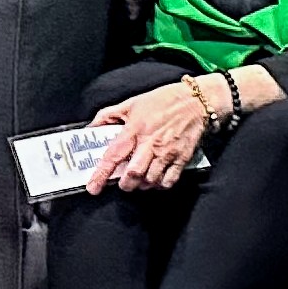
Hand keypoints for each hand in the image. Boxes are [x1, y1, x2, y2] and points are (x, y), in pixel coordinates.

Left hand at [87, 79, 214, 191]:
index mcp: (135, 129)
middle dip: (125, 184)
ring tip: (139, 181)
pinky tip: (156, 180)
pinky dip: (160, 185)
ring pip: (151, 180)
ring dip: (141, 185)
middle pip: (134, 174)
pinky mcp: (182, 158)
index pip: (114, 155)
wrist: (195, 100)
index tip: (93, 188)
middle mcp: (150, 143)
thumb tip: (91, 128)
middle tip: (122, 183)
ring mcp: (167, 152)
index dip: (101, 174)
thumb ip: (109, 115)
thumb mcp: (131, 103)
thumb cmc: (162, 101)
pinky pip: (169, 181)